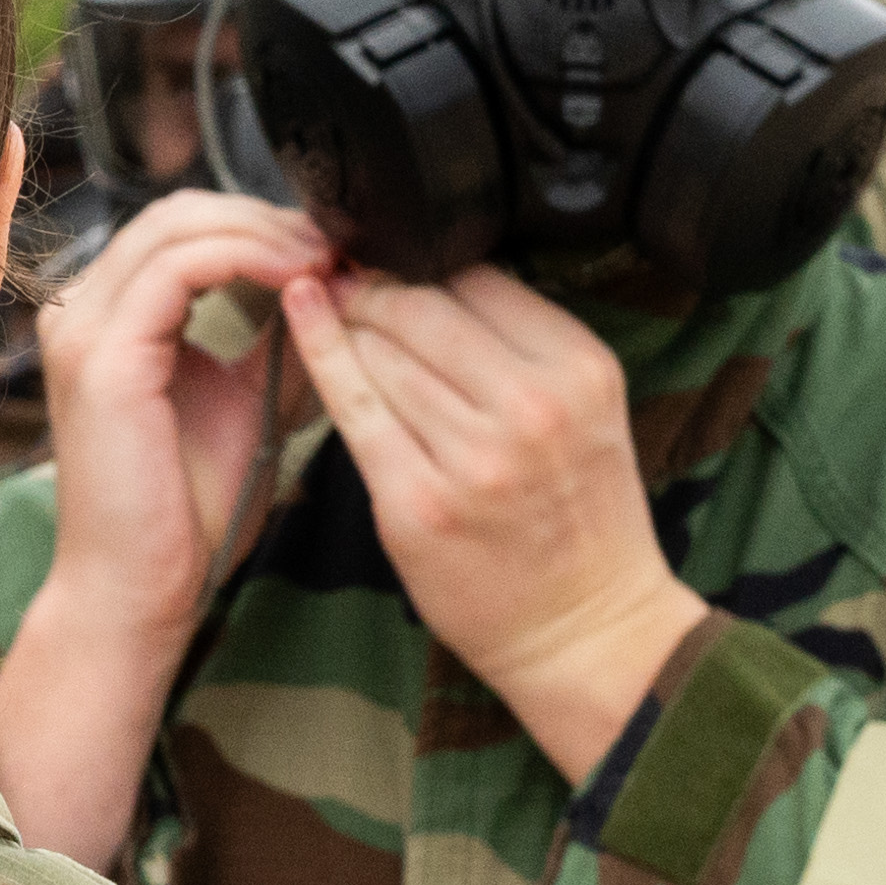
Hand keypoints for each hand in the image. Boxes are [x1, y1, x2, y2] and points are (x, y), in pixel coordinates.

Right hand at [34, 191, 329, 646]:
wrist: (139, 588)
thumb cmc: (185, 511)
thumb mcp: (244, 399)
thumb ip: (274, 337)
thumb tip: (331, 283)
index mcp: (107, 321)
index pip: (181, 229)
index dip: (259, 223)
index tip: (330, 246)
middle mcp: (81, 314)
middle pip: (178, 212)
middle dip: (265, 216)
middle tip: (336, 242)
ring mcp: (82, 331)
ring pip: (176, 226)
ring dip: (263, 232)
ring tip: (325, 257)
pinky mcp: (102, 358)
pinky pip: (178, 269)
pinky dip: (245, 259)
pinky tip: (298, 278)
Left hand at [279, 264, 709, 782]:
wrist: (585, 629)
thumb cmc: (580, 520)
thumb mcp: (586, 412)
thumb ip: (523, 346)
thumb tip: (435, 275)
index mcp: (580, 370)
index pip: (481, 277)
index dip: (424, 261)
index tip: (392, 255)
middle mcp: (532, 407)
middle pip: (423, 305)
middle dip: (374, 285)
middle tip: (344, 273)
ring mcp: (472, 457)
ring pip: (381, 349)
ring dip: (348, 323)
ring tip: (328, 305)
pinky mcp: (416, 501)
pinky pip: (352, 404)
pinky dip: (319, 352)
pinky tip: (299, 313)